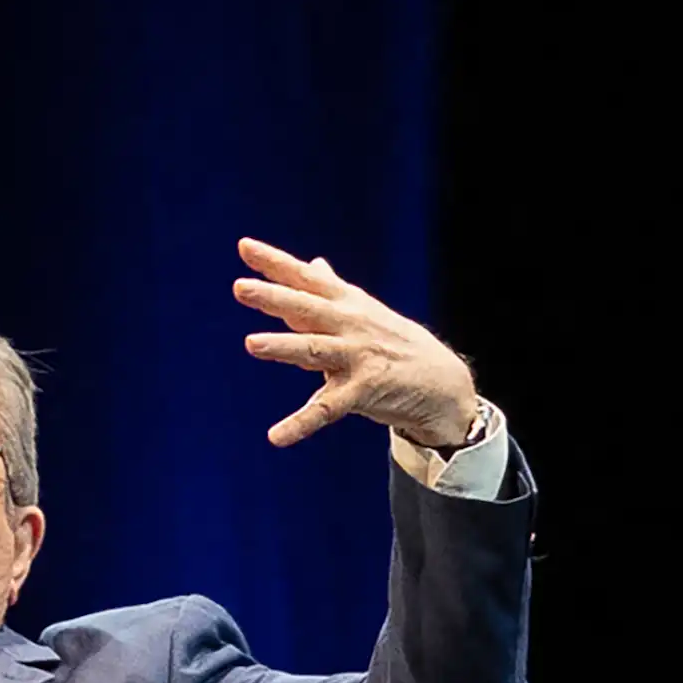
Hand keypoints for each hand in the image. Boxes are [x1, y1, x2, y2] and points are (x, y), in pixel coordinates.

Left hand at [233, 237, 479, 450]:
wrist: (441, 380)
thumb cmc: (392, 342)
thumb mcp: (362, 310)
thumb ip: (331, 290)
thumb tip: (314, 263)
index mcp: (346, 303)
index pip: (306, 278)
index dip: (275, 262)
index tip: (244, 246)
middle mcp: (351, 324)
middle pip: (307, 307)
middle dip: (274, 296)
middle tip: (240, 287)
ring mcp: (358, 356)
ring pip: (315, 350)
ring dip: (284, 346)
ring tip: (252, 343)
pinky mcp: (364, 390)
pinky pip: (327, 409)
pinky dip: (301, 424)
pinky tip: (276, 436)